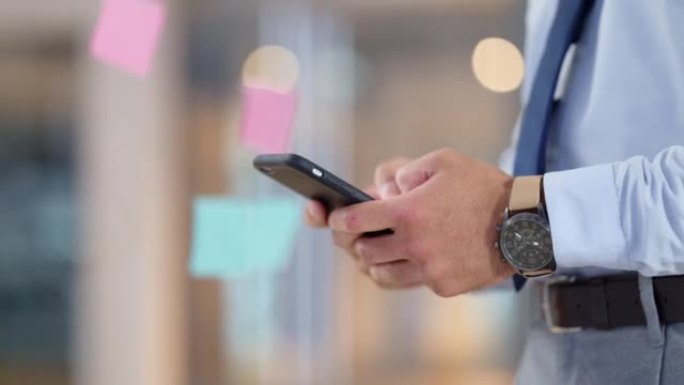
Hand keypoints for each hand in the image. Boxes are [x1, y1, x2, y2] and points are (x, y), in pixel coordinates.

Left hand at [328, 149, 514, 296]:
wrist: (525, 223)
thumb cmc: (483, 186)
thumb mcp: (443, 161)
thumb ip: (406, 172)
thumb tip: (383, 191)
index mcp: (408, 211)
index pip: (355, 220)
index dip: (338, 220)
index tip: (334, 219)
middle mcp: (414, 244)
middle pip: (363, 252)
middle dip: (357, 242)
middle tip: (360, 235)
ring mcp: (428, 269)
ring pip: (381, 275)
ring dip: (376, 263)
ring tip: (382, 250)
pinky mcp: (443, 286)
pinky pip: (411, 283)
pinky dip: (405, 273)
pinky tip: (413, 258)